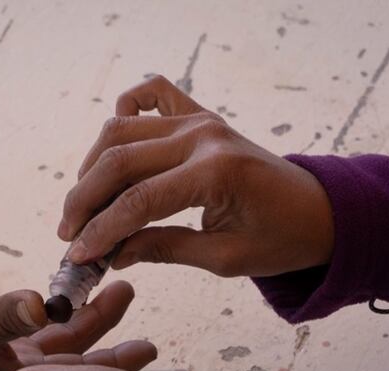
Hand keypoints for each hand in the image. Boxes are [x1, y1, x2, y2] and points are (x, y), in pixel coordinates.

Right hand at [0, 281, 156, 370]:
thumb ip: (4, 317)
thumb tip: (42, 302)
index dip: (118, 366)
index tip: (153, 348)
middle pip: (74, 358)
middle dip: (105, 331)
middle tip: (130, 294)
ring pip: (52, 342)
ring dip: (79, 317)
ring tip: (109, 287)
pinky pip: (25, 331)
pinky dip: (43, 316)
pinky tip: (58, 296)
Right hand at [59, 75, 333, 277]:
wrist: (320, 210)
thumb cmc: (281, 239)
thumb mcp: (224, 258)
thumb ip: (163, 249)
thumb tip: (110, 255)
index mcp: (216, 172)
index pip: (138, 201)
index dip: (100, 231)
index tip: (77, 258)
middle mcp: (203, 136)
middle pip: (119, 161)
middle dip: (84, 201)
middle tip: (68, 236)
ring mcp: (200, 119)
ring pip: (121, 131)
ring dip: (92, 168)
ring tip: (82, 207)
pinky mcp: (200, 114)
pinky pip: (151, 94)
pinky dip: (125, 111)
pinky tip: (113, 146)